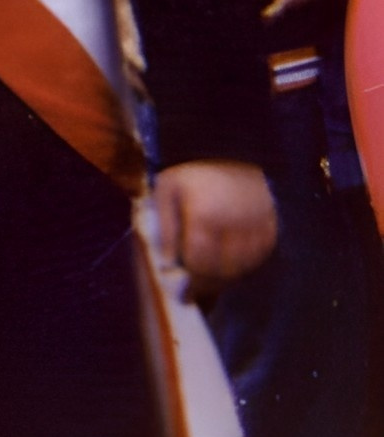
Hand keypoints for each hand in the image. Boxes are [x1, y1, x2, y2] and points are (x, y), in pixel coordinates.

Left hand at [152, 159, 275, 293]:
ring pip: (243, 266)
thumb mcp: (167, 189)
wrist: (233, 151)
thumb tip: (167, 261)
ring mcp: (256, 226)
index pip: (199, 260)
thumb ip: (165, 226)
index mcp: (205, 214)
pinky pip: (260, 257)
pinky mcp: (271, 227)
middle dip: (207, 279)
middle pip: (222, 268)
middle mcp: (234, 222)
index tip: (183, 283)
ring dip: (227, 274)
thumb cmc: (194, 174)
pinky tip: (230, 260)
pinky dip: (245, 264)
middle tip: (196, 286)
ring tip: (212, 273)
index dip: (190, 274)